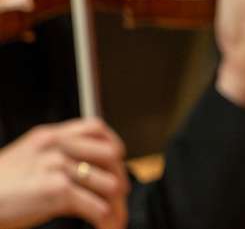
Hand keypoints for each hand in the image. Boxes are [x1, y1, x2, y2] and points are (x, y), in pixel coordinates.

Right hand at [0, 119, 128, 228]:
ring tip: (116, 219)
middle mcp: (57, 147)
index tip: (117, 162)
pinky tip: (104, 226)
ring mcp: (57, 168)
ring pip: (109, 184)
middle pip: (110, 156)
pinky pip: (96, 207)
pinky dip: (106, 220)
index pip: (96, 128)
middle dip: (120, 178)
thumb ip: (50, 154)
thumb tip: (79, 165)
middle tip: (120, 197)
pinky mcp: (56, 192)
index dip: (113, 145)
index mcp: (49, 136)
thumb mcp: (23, 158)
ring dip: (117, 206)